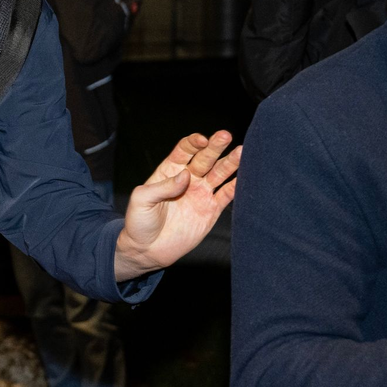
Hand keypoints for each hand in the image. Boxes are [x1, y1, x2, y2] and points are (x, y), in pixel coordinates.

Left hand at [114, 131, 239, 280]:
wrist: (148, 250)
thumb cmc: (139, 222)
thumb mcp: (142, 200)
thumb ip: (162, 186)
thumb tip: (185, 175)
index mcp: (169, 171)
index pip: (184, 150)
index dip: (193, 143)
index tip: (202, 140)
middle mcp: (188, 179)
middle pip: (205, 158)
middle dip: (216, 147)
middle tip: (225, 136)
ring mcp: (201, 193)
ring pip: (219, 173)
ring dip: (230, 163)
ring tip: (242, 151)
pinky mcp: (211, 210)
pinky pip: (226, 195)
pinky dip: (236, 185)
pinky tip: (247, 175)